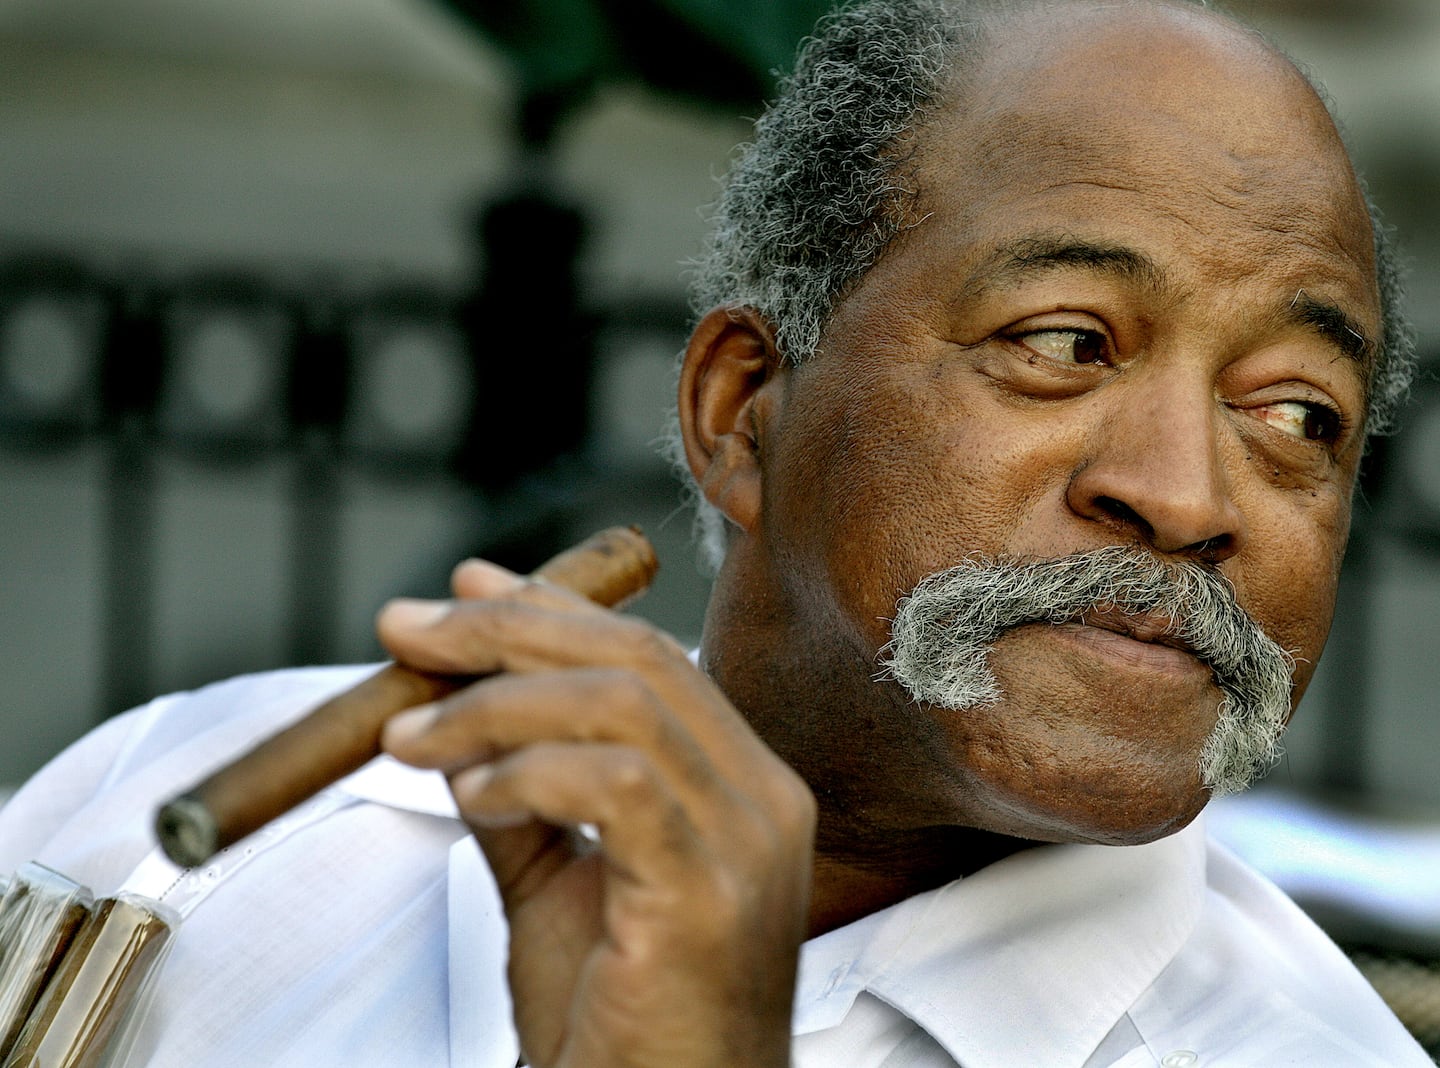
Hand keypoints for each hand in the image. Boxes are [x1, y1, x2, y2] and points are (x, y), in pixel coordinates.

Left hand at [377, 558, 815, 1067]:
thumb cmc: (619, 1029)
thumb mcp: (556, 888)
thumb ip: (519, 797)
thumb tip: (455, 717)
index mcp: (739, 784)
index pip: (646, 656)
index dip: (547, 609)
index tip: (459, 591)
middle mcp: (762, 796)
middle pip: (635, 656)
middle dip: (506, 628)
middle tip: (406, 631)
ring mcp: (748, 842)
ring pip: (623, 703)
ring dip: (495, 703)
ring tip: (411, 735)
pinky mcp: (711, 894)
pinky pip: (615, 783)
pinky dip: (527, 770)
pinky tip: (472, 795)